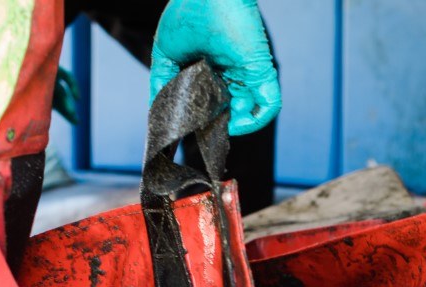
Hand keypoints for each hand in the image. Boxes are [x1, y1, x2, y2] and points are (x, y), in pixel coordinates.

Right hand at [150, 0, 280, 135]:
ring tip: (215, 129)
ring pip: (247, 112)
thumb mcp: (166, 54)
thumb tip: (157, 113)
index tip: (187, 128)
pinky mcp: (261, 71)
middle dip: (215, 126)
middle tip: (201, 133)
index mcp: (211, 70)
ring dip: (233, 127)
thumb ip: (162, 84)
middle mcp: (231, 74)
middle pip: (228, 111)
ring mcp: (247, 74)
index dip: (200, 119)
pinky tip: (235, 125)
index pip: (209, 103)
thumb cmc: (186, 14)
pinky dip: (255, 122)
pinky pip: (268, 106)